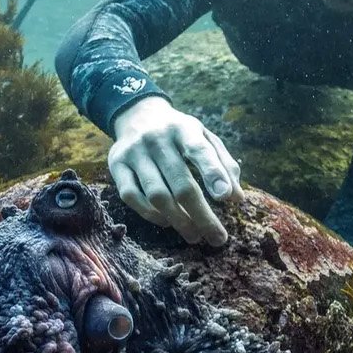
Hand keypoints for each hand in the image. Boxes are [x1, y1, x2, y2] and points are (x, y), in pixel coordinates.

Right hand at [108, 97, 242, 245]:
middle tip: (217, 238)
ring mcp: (133, 152)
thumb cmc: (180, 134)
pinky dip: (151, 215)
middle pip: (180, 184)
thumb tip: (236, 198)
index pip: (199, 150)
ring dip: (179, 221)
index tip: (226, 198)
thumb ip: (224, 165)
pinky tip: (168, 222)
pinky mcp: (116, 164)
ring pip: (157, 195)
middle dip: (201, 215)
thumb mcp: (205, 138)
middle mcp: (156, 138)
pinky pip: (131, 197)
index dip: (213, 174)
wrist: (139, 115)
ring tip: (195, 236)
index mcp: (183, 128)